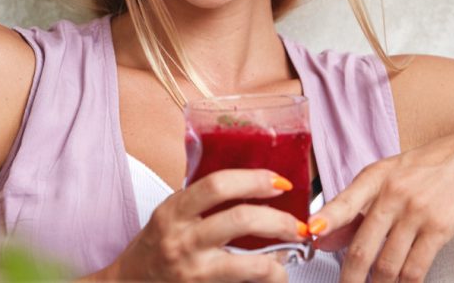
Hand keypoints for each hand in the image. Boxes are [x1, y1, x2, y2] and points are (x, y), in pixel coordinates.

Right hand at [98, 169, 309, 282]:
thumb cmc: (154, 248)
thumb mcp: (170, 215)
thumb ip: (201, 200)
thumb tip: (251, 184)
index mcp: (174, 211)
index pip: (217, 185)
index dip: (254, 180)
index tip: (279, 182)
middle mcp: (182, 239)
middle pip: (240, 220)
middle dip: (279, 221)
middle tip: (298, 223)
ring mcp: (193, 270)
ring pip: (249, 264)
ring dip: (280, 260)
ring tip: (292, 254)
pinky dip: (268, 278)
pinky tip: (275, 274)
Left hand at [309, 129, 453, 282]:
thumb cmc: (429, 167)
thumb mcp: (388, 174)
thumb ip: (356, 203)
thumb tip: (323, 236)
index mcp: (375, 177)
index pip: (344, 201)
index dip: (327, 219)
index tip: (312, 234)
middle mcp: (393, 194)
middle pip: (363, 248)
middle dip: (349, 278)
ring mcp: (417, 213)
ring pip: (387, 265)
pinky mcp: (440, 229)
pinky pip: (415, 269)